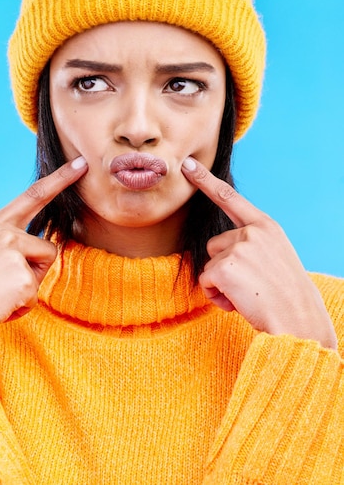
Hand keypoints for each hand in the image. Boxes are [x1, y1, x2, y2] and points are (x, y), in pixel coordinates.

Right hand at [0, 157, 87, 339]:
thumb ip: (9, 243)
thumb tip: (41, 247)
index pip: (33, 195)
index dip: (59, 179)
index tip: (80, 163)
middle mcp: (5, 233)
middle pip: (47, 246)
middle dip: (43, 258)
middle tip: (78, 171)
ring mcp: (14, 253)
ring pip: (42, 271)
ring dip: (28, 286)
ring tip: (0, 292)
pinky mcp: (22, 278)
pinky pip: (35, 293)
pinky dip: (21, 305)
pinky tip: (0, 304)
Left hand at [182, 157, 336, 349]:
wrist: (300, 323)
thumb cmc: (286, 295)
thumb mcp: (276, 257)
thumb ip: (253, 244)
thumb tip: (221, 248)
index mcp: (266, 227)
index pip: (230, 198)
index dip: (206, 180)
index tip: (188, 165)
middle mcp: (252, 232)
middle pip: (214, 245)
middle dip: (225, 267)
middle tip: (252, 285)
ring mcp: (239, 248)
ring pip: (209, 265)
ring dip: (221, 284)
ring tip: (248, 295)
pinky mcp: (225, 268)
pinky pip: (205, 281)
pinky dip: (216, 296)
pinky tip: (239, 303)